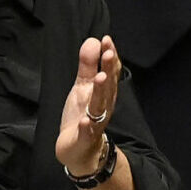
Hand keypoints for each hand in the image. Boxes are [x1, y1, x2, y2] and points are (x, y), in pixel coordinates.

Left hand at [54, 36, 119, 173]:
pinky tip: (84, 120)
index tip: (107, 40)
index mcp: (104, 92)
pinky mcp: (85, 138)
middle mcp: (104, 105)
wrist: (79, 149)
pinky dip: (86, 126)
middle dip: (109, 69)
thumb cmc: (82, 115)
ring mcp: (95, 121)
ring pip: (100, 105)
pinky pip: (87, 132)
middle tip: (108, 52)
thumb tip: (94, 41)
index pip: (110, 71)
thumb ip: (88, 65)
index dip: (110, 56)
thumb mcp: (83, 87)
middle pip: (108, 85)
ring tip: (100, 78)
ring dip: (101, 92)